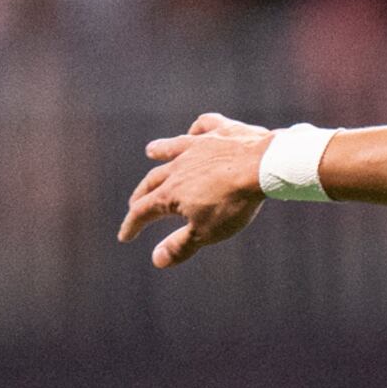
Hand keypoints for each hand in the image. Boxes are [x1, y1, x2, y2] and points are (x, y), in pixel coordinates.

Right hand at [117, 113, 273, 267]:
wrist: (261, 166)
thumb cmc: (234, 203)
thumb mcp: (207, 232)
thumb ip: (181, 246)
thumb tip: (156, 261)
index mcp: (171, 193)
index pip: (142, 211)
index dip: (132, 225)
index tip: (125, 236)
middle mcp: (178, 167)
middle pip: (153, 181)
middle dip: (142, 193)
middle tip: (134, 202)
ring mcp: (199, 147)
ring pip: (174, 147)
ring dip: (161, 150)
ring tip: (151, 151)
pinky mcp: (221, 132)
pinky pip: (205, 126)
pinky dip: (198, 129)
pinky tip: (196, 131)